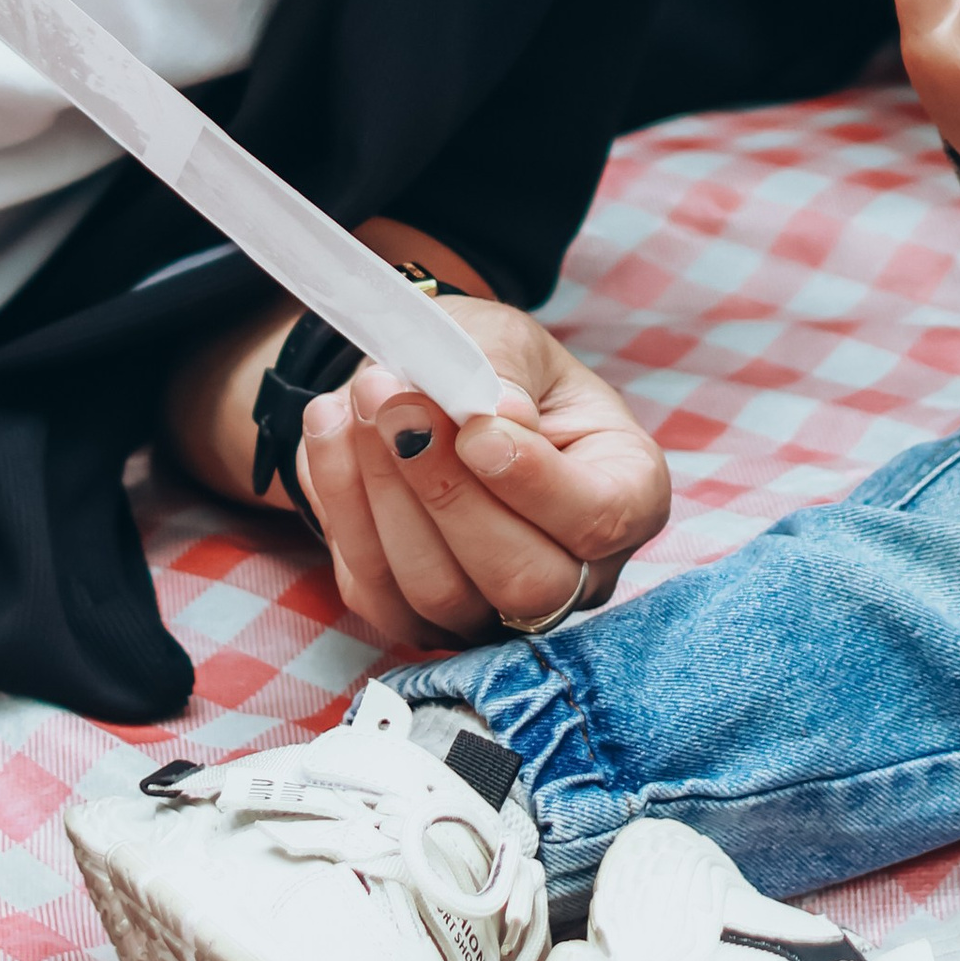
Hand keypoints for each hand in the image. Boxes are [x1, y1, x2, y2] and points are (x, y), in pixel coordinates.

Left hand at [291, 293, 669, 651]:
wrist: (428, 388)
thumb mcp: (510, 342)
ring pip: (440, 592)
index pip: (600, 519)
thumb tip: (500, 418)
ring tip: (362, 398)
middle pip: (522, 580)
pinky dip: (342, 507)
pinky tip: (332, 428)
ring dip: (384, 492)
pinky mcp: (417, 618)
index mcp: (627, 495)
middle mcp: (574, 574)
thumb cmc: (492, 364)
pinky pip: (375, 589)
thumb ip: (505, 375)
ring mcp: (495, 610)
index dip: (534, 483)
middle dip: (447, 491)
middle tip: (396, 401)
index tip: (475, 427)